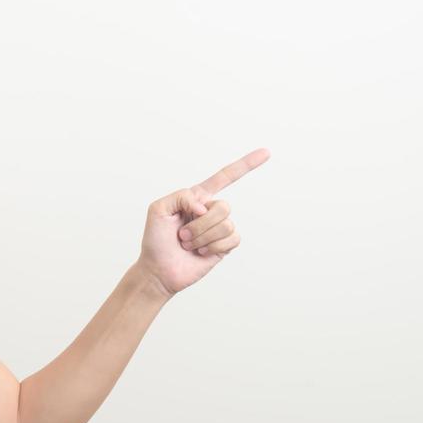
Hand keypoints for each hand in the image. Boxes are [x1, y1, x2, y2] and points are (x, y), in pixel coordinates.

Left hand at [135, 147, 270, 297]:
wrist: (158, 270)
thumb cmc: (155, 240)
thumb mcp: (158, 209)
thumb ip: (181, 196)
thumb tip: (205, 207)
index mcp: (196, 198)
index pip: (224, 177)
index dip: (245, 165)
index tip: (266, 153)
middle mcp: (210, 211)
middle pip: (223, 206)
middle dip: (200, 224)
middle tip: (182, 235)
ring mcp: (219, 229)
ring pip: (227, 224)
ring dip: (203, 237)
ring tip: (188, 245)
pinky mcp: (224, 246)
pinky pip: (232, 239)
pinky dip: (213, 247)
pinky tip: (201, 252)